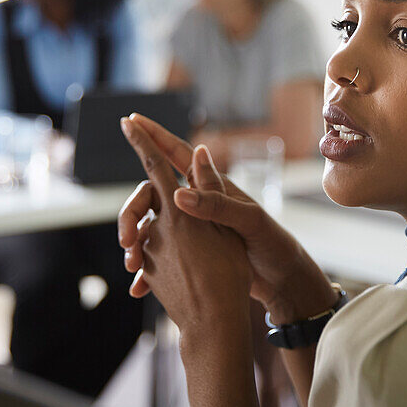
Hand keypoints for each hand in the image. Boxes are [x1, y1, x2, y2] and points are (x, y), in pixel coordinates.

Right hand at [118, 117, 251, 332]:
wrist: (282, 281)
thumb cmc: (271, 245)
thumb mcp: (248, 221)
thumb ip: (215, 205)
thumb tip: (176, 193)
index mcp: (212, 187)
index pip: (178, 155)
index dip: (154, 137)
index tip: (132, 120)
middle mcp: (198, 203)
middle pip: (152, 196)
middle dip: (132, 212)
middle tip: (124, 237)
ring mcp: (193, 227)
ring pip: (151, 227)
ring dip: (137, 244)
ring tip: (131, 264)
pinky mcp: (192, 252)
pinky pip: (160, 256)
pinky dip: (148, 270)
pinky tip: (139, 286)